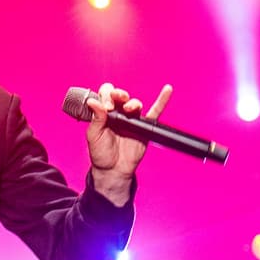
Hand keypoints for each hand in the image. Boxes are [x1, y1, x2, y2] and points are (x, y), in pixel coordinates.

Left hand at [85, 82, 172, 204]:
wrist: (113, 169)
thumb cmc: (101, 153)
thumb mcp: (94, 135)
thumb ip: (95, 118)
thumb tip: (92, 101)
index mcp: (104, 112)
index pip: (105, 95)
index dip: (105, 97)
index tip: (105, 107)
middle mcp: (118, 112)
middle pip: (120, 95)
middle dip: (118, 94)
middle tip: (114, 104)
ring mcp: (131, 119)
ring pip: (134, 104)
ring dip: (132, 103)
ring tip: (128, 108)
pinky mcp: (144, 127)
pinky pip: (155, 112)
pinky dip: (162, 100)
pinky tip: (167, 90)